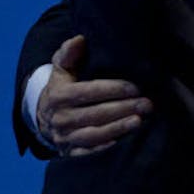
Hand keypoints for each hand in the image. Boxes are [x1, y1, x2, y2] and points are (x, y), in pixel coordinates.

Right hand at [36, 35, 152, 156]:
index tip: (136, 87)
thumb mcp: (62, 69)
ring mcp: (64, 138)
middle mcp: (60, 119)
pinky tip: (125, 142)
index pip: (88, 92)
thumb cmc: (63, 87)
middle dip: (123, 108)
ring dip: (118, 128)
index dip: (113, 89)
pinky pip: (88, 153)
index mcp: (58, 96)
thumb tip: (80, 39)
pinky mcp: (70, 153)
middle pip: (94, 114)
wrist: (45, 117)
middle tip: (147, 104)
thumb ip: (69, 53)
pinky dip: (106, 149)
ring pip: (93, 135)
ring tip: (140, 121)